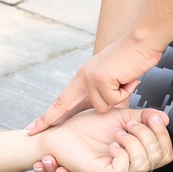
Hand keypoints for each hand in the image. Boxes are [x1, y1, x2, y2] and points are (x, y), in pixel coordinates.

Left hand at [26, 35, 163, 134]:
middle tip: (30, 130)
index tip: (33, 127)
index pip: (62, 99)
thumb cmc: (132, 59)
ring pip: (103, 107)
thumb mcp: (112, 77)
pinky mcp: (101, 79)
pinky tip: (128, 77)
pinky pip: (114, 100)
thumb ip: (102, 91)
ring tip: (124, 80)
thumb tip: (100, 109)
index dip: (48, 115)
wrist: (142, 41)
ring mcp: (90, 78)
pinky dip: (126, 91)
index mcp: (84, 76)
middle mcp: (83, 77)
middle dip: (47, 119)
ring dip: (119, 97)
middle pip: (67, 104)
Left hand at [32, 108, 171, 171]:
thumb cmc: (90, 125)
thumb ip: (144, 116)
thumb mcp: (123, 115)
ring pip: (144, 164)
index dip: (162, 134)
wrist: (62, 132)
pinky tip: (112, 145)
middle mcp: (131, 166)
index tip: (150, 117)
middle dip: (148, 135)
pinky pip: (124, 171)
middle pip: (158, 158)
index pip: (165, 152)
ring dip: (134, 143)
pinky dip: (123, 154)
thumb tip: (165, 118)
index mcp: (138, 153)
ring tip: (118, 134)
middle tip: (128, 125)